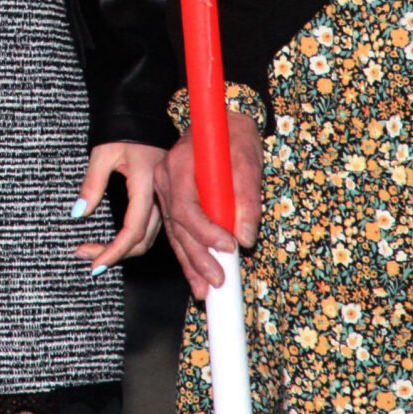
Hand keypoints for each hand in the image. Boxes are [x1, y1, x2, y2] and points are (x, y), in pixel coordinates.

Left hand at [70, 141, 166, 273]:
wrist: (142, 113)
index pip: (133, 229)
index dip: (114, 251)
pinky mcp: (161, 198)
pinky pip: (151, 226)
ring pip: (148, 236)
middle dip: (115, 254)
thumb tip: (79, 212)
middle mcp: (160, 195)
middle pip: (142, 240)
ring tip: (94, 251)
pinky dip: (133, 239)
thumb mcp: (103, 152)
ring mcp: (163, 198)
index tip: (95, 264)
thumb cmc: (124, 129)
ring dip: (123, 249)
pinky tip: (115, 242)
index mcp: (146, 184)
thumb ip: (92, 183)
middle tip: (87, 257)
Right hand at [156, 120, 262, 299]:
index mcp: (179, 165)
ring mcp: (166, 191)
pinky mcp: (173, 201)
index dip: (206, 232)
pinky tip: (197, 278)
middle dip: (198, 257)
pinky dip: (188, 256)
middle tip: (218, 280)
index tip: (229, 247)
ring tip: (206, 291)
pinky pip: (178, 232)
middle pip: (178, 227)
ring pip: (176, 234)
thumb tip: (245, 237)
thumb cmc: (234, 136)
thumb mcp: (247, 160)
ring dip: (192, 264)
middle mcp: (166, 179)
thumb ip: (246, 198)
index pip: (186, 208)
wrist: (222, 122)